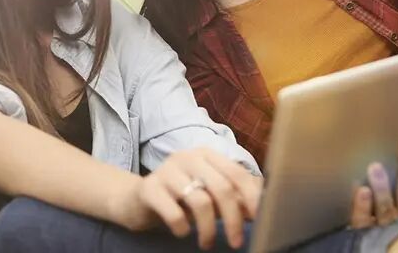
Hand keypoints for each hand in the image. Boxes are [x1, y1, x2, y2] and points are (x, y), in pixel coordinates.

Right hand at [111, 148, 262, 249]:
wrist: (135, 199)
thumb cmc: (179, 197)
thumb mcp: (209, 194)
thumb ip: (233, 197)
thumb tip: (261, 207)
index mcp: (207, 155)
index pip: (237, 173)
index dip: (252, 197)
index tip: (260, 220)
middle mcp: (188, 157)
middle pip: (221, 188)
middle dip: (233, 219)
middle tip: (236, 242)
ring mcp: (167, 171)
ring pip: (200, 201)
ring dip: (208, 229)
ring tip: (206, 243)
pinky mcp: (149, 188)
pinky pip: (174, 213)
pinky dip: (183, 228)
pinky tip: (183, 232)